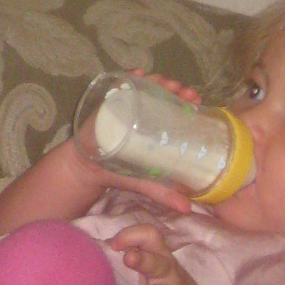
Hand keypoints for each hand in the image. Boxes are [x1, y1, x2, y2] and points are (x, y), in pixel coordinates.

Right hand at [70, 70, 200, 215]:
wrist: (88, 169)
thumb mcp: (145, 182)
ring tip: (166, 82)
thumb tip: (188, 209)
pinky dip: (129, 77)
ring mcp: (126, 105)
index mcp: (155, 127)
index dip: (186, 102)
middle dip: (175, 88)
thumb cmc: (119, 171)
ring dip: (158, 79)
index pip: (174, 109)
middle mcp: (143, 113)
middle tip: (184, 91)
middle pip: (162, 93)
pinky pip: (120, 85)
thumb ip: (163, 193)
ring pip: (145, 86)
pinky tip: (138, 74)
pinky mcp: (109, 102)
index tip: (197, 101)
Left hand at [112, 221, 210, 284]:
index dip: (133, 235)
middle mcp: (167, 271)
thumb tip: (101, 245)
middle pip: (155, 262)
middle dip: (142, 260)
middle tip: (127, 258)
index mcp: (158, 252)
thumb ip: (129, 249)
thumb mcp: (149, 259)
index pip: (150, 235)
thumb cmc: (157, 275)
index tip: (114, 244)